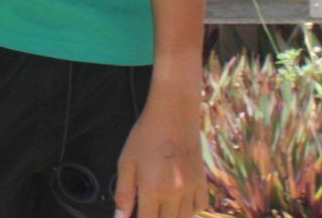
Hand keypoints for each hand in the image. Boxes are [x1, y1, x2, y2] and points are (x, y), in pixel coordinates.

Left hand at [113, 91, 203, 217]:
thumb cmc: (145, 136)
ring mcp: (191, 188)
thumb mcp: (126, 162)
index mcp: (152, 189)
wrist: (173, 114)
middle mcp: (175, 193)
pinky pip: (200, 206)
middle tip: (147, 208)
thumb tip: (120, 217)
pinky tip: (178, 202)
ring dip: (171, 217)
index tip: (134, 215)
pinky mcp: (202, 181)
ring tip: (160, 206)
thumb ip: (123, 193)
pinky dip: (189, 210)